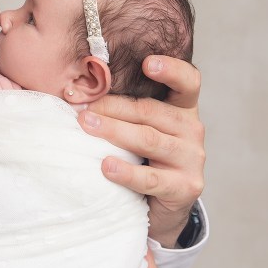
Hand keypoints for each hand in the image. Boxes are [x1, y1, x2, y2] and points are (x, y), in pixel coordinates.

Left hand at [78, 55, 204, 247]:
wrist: (160, 204)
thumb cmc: (142, 157)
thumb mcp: (139, 127)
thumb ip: (122, 109)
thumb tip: (76, 92)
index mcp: (183, 109)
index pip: (188, 83)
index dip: (172, 70)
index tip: (148, 63)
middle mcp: (192, 130)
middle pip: (152, 111)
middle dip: (113, 107)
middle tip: (82, 108)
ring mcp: (191, 159)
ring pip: (148, 139)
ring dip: (114, 132)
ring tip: (86, 126)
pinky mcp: (185, 187)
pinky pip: (151, 178)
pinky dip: (127, 172)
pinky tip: (106, 166)